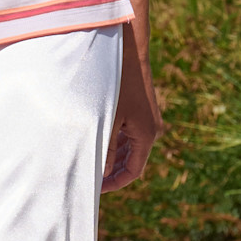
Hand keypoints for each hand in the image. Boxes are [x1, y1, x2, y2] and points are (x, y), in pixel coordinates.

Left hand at [101, 48, 161, 193]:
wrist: (128, 51)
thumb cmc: (115, 83)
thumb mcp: (107, 119)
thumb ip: (106, 148)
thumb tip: (103, 173)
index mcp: (147, 134)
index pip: (133, 171)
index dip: (115, 183)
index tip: (96, 188)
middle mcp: (151, 129)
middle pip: (132, 160)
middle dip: (112, 171)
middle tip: (90, 177)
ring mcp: (146, 119)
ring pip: (129, 147)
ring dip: (113, 156)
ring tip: (90, 161)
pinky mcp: (140, 110)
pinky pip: (128, 134)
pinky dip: (115, 142)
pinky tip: (97, 142)